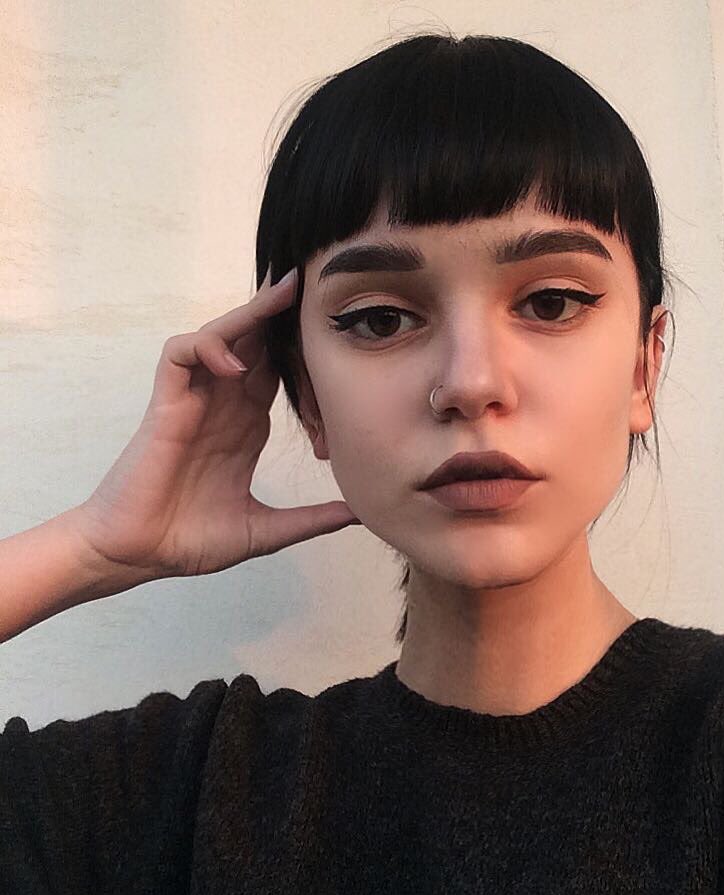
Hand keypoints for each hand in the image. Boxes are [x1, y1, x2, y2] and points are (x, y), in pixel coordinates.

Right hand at [69, 268, 360, 581]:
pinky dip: (206, 347)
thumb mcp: (265, 530)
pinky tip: (234, 365)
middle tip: (316, 286)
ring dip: (249, 315)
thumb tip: (359, 513)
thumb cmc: (190, 540)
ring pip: (220, 337)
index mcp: (246, 428)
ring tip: (283, 296)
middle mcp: (224, 407)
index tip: (341, 335)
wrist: (139, 556)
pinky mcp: (166, 404)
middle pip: (255, 344)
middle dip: (282, 315)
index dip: (305, 352)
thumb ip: (310, 519)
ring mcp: (195, 401)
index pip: (280, 373)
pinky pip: (180, 354)